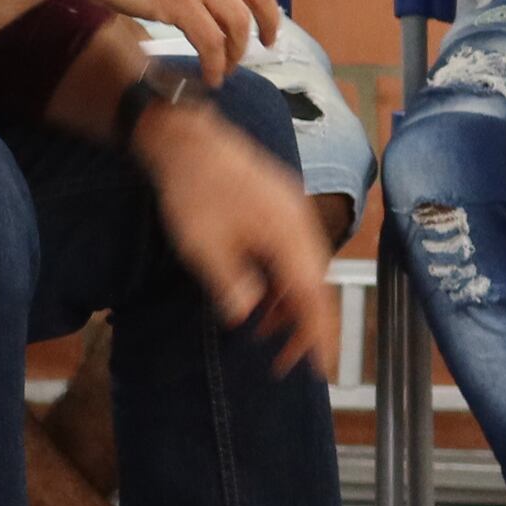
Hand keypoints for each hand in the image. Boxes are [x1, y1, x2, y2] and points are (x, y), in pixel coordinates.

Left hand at [132, 103, 338, 377]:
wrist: (185, 137)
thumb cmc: (193, 192)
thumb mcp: (205, 248)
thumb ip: (232, 286)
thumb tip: (248, 317)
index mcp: (290, 238)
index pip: (314, 298)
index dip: (318, 335)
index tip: (320, 368)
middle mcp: (300, 225)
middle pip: (312, 285)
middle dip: (301, 325)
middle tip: (284, 361)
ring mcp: (291, 212)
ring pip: (300, 269)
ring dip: (286, 302)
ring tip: (264, 332)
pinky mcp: (277, 205)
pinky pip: (288, 251)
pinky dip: (278, 278)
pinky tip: (259, 293)